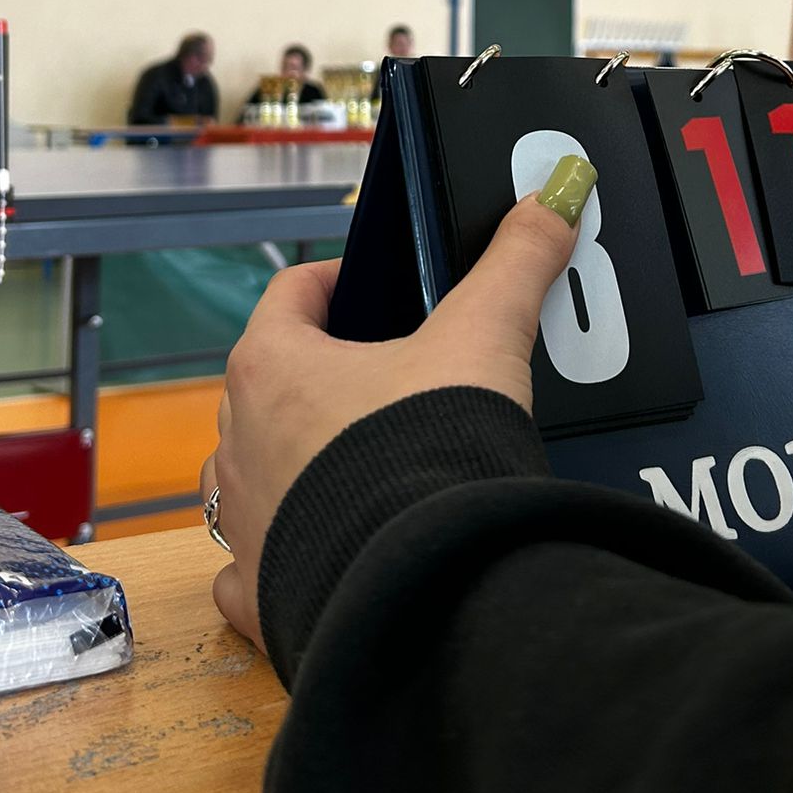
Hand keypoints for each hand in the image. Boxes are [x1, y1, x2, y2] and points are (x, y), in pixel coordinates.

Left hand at [200, 181, 586, 650]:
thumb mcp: (485, 337)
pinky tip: (314, 550)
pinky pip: (249, 568)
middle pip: (267, 381)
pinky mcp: (263, 593)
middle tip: (381, 371)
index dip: (335, 282)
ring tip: (354, 458)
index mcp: (273, 366)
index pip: (290, 295)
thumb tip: (552, 200)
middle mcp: (240, 442)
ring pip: (250, 471)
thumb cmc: (432, 451)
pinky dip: (275, 557)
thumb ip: (516, 263)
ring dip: (290, 459)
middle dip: (318, 371)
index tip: (371, 285)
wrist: (432, 582)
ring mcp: (245, 523)